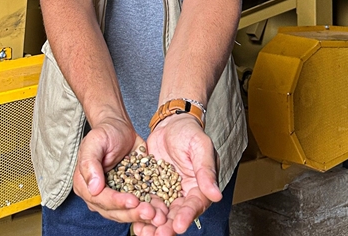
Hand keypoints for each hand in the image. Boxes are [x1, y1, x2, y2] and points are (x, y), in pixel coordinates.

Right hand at [72, 116, 167, 226]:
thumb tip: (93, 188)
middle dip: (133, 213)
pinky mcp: (131, 193)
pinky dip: (151, 207)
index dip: (116, 202)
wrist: (120, 128)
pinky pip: (141, 203)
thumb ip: (90, 164)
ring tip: (158, 214)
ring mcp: (116, 196)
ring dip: (143, 215)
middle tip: (150, 212)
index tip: (133, 201)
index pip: (100, 199)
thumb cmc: (105, 133)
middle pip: (115, 211)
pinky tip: (163, 208)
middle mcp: (99, 195)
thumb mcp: (94, 142)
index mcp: (85, 185)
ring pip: (128, 212)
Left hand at [133, 114, 221, 234]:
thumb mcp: (201, 148)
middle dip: (167, 226)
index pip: (195, 205)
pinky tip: (131, 218)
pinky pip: (147, 202)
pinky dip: (140, 211)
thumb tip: (215, 195)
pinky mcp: (152, 188)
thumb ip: (206, 171)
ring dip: (152, 224)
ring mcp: (167, 192)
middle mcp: (184, 194)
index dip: (187, 216)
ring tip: (142, 232)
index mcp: (200, 187)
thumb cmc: (190, 133)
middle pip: (176, 215)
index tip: (178, 226)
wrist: (171, 123)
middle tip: (157, 235)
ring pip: (161, 213)